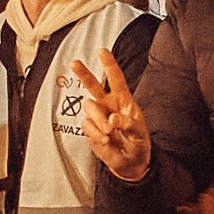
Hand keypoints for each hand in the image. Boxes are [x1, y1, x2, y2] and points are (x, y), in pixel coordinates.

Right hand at [70, 55, 151, 182]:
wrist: (129, 162)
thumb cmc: (138, 143)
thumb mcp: (139, 132)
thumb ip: (127, 123)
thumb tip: (112, 118)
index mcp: (123, 100)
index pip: (115, 79)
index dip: (109, 64)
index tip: (102, 51)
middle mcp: (108, 104)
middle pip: (93, 85)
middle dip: (83, 73)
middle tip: (74, 63)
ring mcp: (97, 116)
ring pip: (89, 106)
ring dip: (99, 119)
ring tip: (109, 131)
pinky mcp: (90, 128)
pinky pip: (87, 124)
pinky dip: (96, 133)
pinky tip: (105, 140)